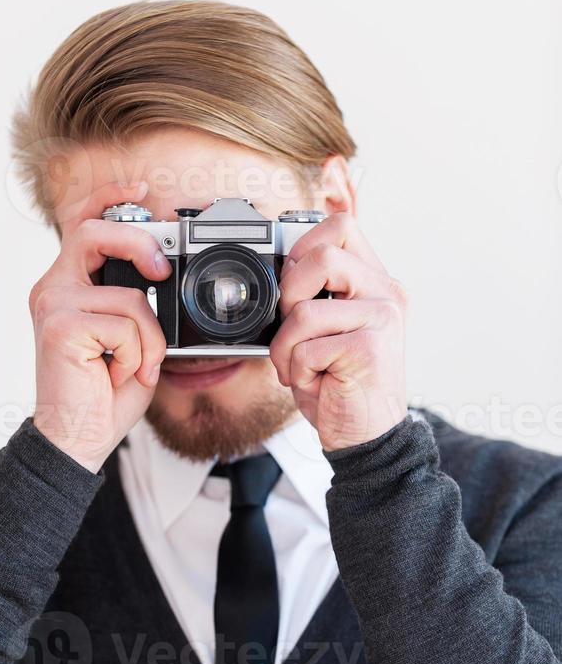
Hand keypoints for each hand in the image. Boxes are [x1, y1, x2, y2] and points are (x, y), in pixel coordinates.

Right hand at [30, 181, 170, 472]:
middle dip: (140, 244)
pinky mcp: (60, 326)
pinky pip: (124, 324)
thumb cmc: (104, 392)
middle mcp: (54, 288)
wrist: (78, 437)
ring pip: (128, 295)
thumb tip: (162, 275)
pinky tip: (118, 375)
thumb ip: (137, 303)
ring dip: (148, 339)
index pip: (84, 223)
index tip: (142, 189)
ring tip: (133, 365)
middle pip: (96, 231)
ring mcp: (53, 304)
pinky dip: (137, 355)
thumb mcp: (131, 338)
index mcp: (70, 286)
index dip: (110, 196)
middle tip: (162, 273)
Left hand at [269, 212, 406, 450]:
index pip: (341, 227)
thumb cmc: (340, 383)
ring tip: (299, 366)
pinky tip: (315, 382)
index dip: (303, 248)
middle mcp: (386, 294)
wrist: (367, 435)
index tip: (292, 288)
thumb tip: (278, 269)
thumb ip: (315, 295)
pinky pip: (306, 348)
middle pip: (323, 255)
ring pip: (305, 310)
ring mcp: (382, 319)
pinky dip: (296, 370)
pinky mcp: (370, 349)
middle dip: (288, 294)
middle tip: (292, 327)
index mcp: (377, 282)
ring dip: (286, 346)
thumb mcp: (326, 331)